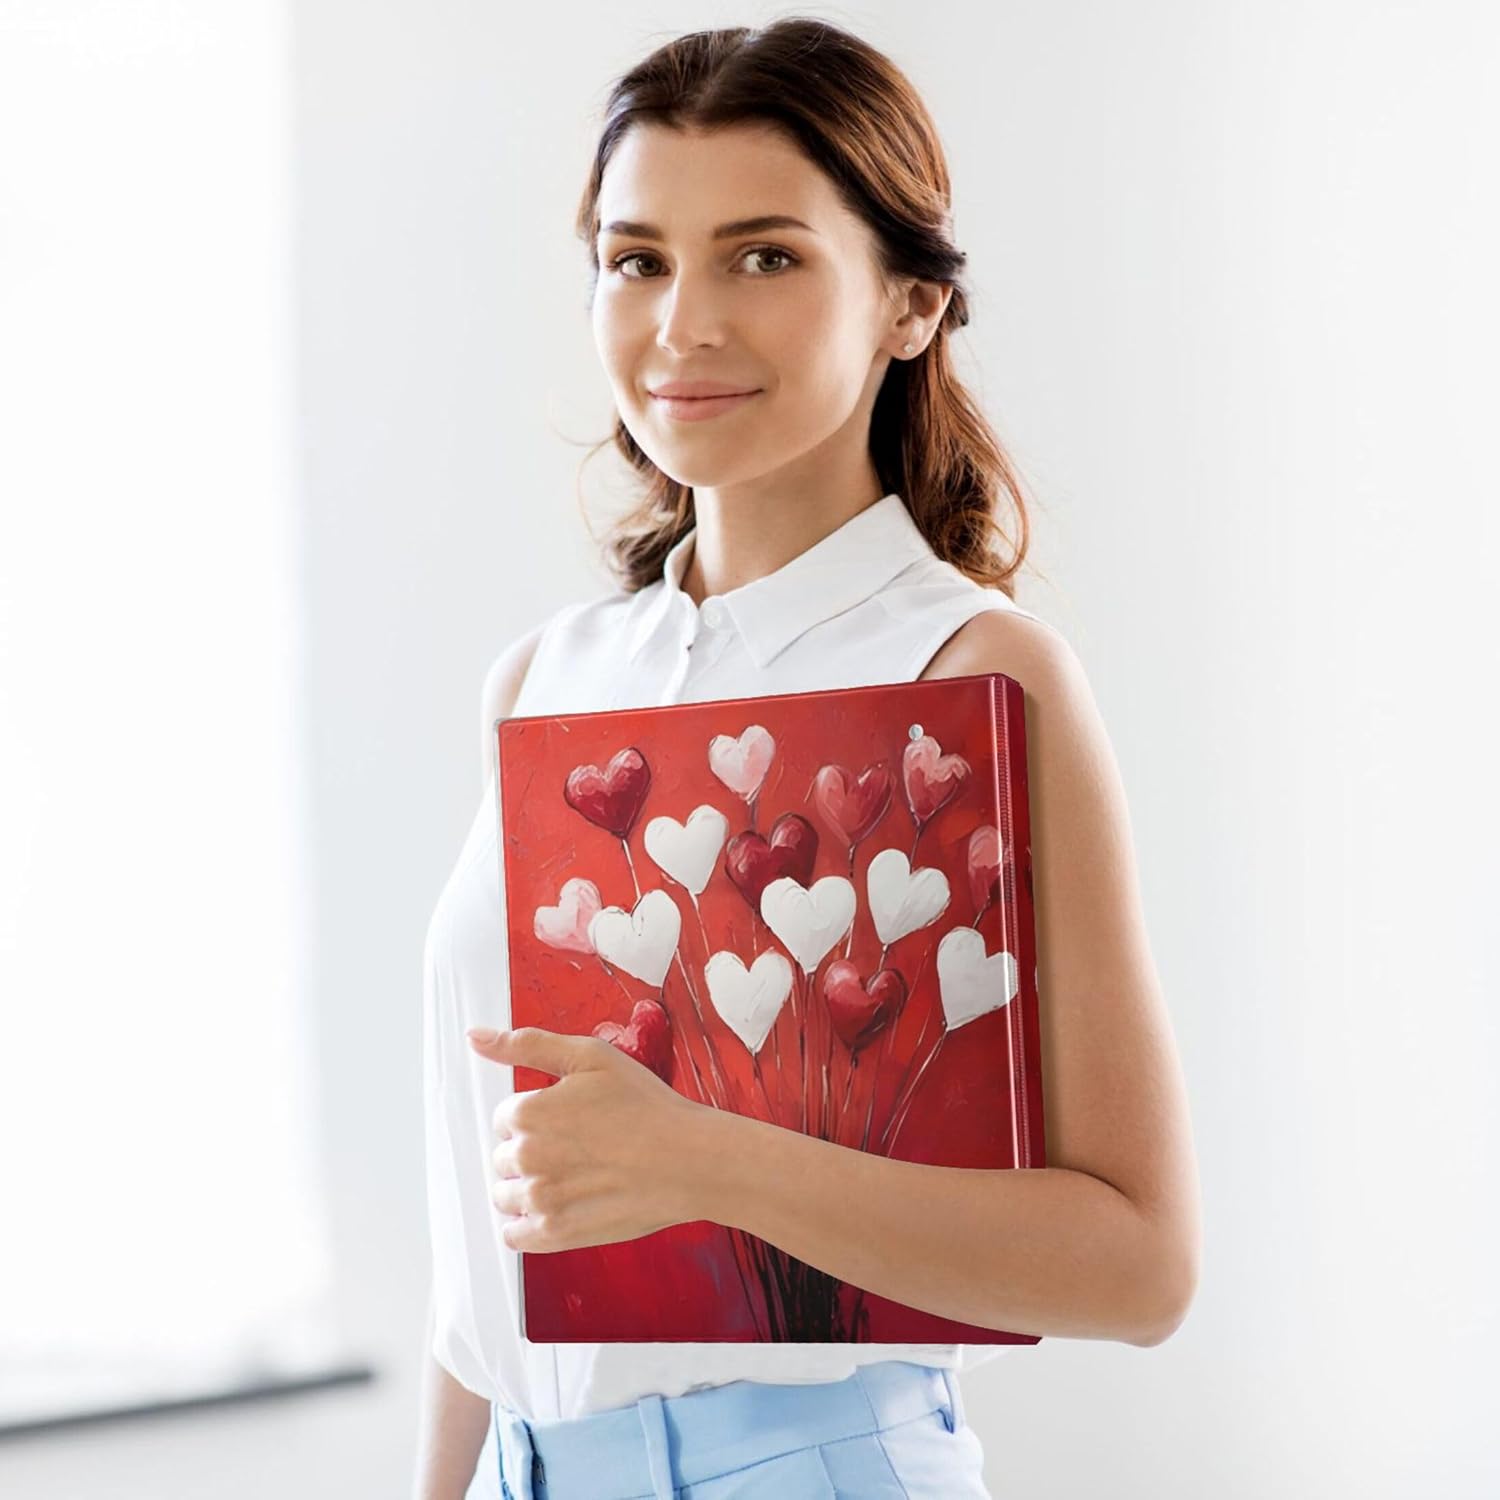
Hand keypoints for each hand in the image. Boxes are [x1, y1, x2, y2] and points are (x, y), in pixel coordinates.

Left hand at [466, 1025, 708, 1252]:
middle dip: (532, 1151)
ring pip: (506, 1196)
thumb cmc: (646, 1107)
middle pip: (504, 1157)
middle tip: (578, 1147)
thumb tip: (476, 1038)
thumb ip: (528, 1045)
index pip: (505, 1118)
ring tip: (573, 1177)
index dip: (538, 1116)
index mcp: (528, 1113)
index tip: (568, 1119)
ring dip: (528, 1188)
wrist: (688, 1160)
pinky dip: (528, 1224)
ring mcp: (539, 1199)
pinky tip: (559, 1207)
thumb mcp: (590, 1056)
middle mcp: (526, 1158)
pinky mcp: (555, 1234)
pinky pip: (515, 1235)